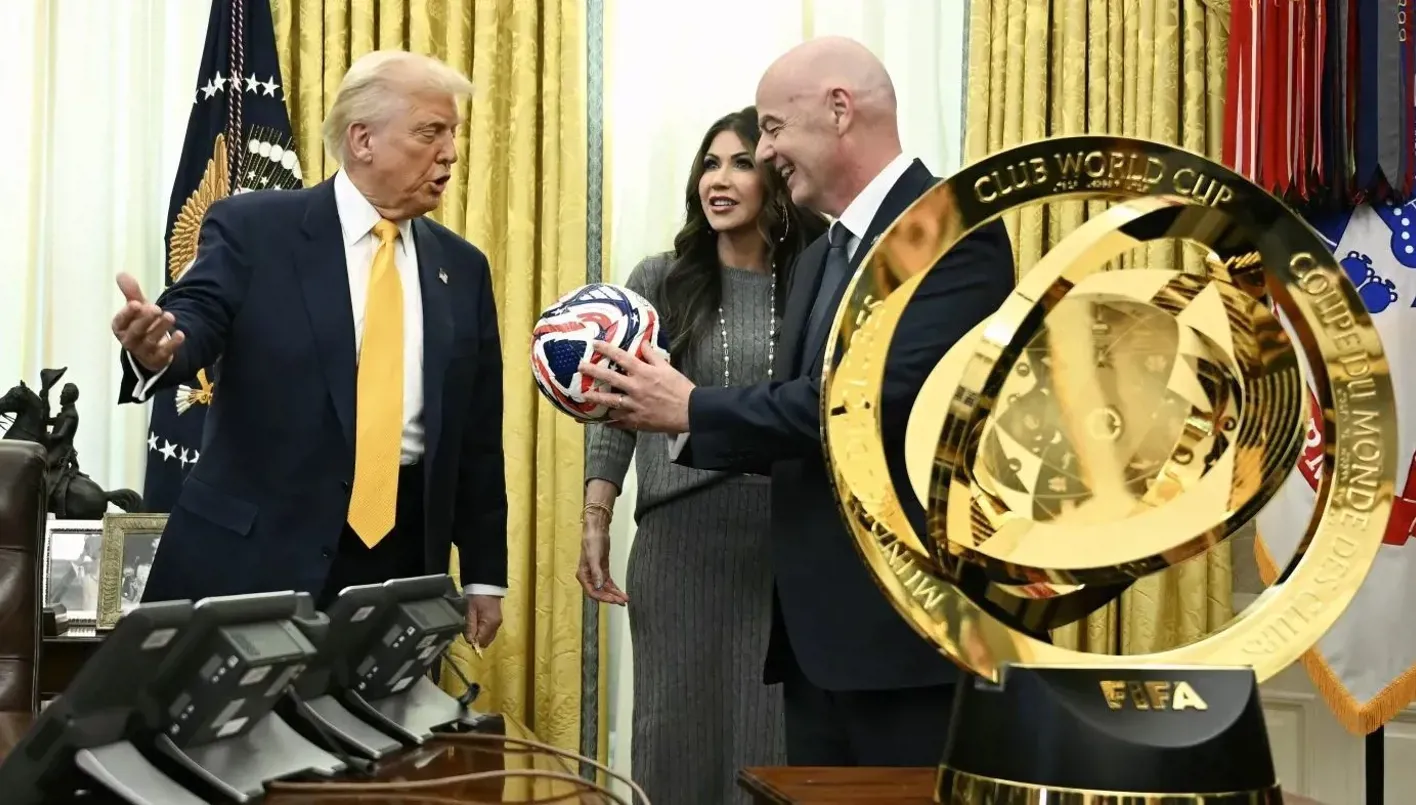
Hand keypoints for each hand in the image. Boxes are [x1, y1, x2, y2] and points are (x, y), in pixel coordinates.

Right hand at [112, 272, 183, 371]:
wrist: (151, 349)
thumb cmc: (142, 324)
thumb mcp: (137, 308)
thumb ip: (131, 292)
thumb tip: (121, 273)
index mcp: (120, 327)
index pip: (120, 321)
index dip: (127, 313)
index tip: (136, 303)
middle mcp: (129, 340)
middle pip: (136, 331)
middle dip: (145, 319)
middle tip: (156, 308)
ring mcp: (142, 351)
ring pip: (150, 340)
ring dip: (160, 328)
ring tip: (170, 316)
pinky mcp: (157, 359)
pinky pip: (164, 353)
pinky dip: (172, 345)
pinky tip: (180, 334)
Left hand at [465, 594, 502, 649]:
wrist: (487, 584)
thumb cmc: (477, 597)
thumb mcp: (470, 611)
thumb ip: (470, 627)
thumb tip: (470, 641)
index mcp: (490, 624)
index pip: (481, 641)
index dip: (472, 641)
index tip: (466, 633)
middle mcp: (496, 626)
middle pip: (486, 642)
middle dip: (476, 640)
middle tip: (469, 629)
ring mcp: (498, 624)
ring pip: (488, 638)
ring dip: (480, 636)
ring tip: (473, 625)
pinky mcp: (497, 621)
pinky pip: (490, 632)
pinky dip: (484, 632)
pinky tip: (478, 624)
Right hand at [576, 514, 627, 604]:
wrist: (597, 531)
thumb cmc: (592, 542)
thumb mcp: (594, 558)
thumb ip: (596, 574)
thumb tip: (599, 587)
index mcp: (583, 576)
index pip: (593, 592)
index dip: (603, 598)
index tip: (614, 600)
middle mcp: (589, 577)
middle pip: (600, 593)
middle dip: (611, 598)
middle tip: (622, 601)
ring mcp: (596, 574)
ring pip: (605, 589)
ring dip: (614, 594)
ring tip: (625, 599)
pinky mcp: (603, 570)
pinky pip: (608, 583)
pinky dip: (614, 588)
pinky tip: (621, 593)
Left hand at [579, 341, 693, 432]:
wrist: (691, 412)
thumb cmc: (680, 388)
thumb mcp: (668, 368)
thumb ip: (652, 356)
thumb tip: (642, 343)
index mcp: (644, 373)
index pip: (621, 357)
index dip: (606, 349)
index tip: (594, 343)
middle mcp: (636, 388)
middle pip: (609, 378)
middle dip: (593, 371)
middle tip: (580, 367)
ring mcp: (634, 406)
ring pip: (609, 402)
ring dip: (595, 398)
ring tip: (584, 395)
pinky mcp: (636, 421)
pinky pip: (618, 421)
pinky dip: (609, 421)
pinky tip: (600, 421)